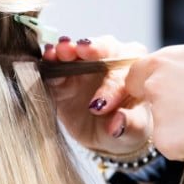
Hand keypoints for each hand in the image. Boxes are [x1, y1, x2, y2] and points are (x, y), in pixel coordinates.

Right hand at [43, 36, 150, 154]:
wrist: (107, 135)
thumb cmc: (129, 127)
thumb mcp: (134, 132)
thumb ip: (129, 126)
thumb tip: (117, 125)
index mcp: (136, 71)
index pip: (126, 73)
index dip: (111, 87)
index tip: (100, 106)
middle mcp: (112, 61)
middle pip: (104, 48)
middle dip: (92, 49)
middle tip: (82, 50)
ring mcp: (85, 65)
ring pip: (78, 50)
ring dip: (68, 50)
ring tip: (60, 51)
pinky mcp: (63, 75)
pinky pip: (56, 64)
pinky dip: (51, 61)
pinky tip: (47, 59)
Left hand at [125, 44, 183, 159]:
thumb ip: (179, 64)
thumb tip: (171, 69)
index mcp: (161, 61)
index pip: (135, 75)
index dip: (147, 86)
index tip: (164, 94)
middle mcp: (153, 85)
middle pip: (148, 102)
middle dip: (164, 108)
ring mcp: (157, 113)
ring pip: (161, 125)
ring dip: (178, 128)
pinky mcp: (164, 140)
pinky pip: (171, 147)